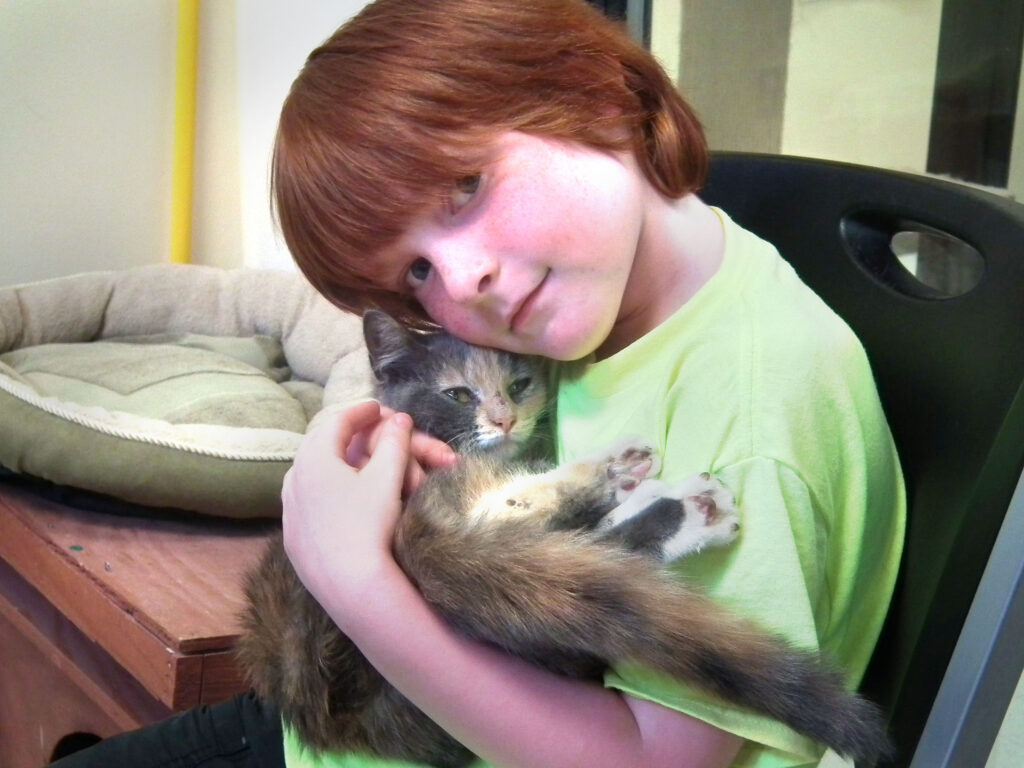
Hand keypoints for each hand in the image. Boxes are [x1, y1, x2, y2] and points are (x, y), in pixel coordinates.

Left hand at [281, 401, 454, 607]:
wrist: (351, 585)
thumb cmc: (371, 525)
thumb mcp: (387, 479)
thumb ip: (394, 443)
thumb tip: (400, 419)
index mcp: (315, 458)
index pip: (337, 422)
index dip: (361, 411)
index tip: (377, 407)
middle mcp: (293, 479)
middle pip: (318, 444)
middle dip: (344, 432)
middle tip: (365, 427)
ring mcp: (289, 509)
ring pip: (308, 472)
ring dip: (331, 459)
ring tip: (351, 457)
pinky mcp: (292, 536)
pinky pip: (305, 499)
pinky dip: (323, 487)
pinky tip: (337, 497)